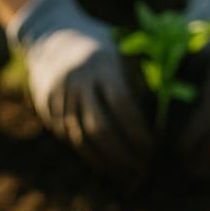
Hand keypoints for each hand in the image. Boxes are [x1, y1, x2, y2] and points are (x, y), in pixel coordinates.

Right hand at [8, 0, 153, 174]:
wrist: (51, 37)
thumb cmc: (102, 49)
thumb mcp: (123, 55)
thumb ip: (141, 84)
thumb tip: (162, 125)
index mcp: (102, 65)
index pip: (122, 106)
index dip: (138, 133)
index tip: (154, 150)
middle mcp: (77, 81)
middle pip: (99, 128)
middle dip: (124, 155)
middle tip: (144, 169)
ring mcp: (59, 96)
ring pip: (82, 139)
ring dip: (108, 162)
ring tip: (130, 174)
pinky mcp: (47, 108)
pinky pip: (70, 139)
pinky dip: (91, 156)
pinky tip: (109, 165)